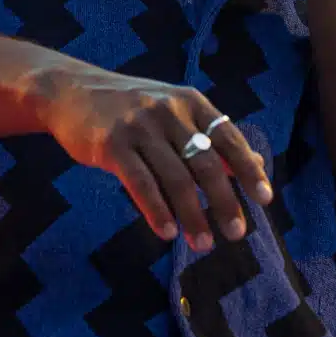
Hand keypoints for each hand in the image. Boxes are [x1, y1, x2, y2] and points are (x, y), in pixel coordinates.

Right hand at [34, 63, 271, 249]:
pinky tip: (167, 232)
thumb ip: (209, 135)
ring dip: (193, 216)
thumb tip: (252, 166)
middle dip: (224, 202)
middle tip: (237, 233)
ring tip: (202, 244)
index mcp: (190, 101)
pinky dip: (157, 211)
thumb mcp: (173, 110)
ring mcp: (139, 126)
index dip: (248, 171)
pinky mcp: (112, 144)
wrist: (70, 91)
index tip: (265, 200)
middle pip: (205, 163)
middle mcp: (168, 111)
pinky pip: (141, 183)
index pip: (228, 138)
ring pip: (175, 178)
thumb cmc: (129, 107)